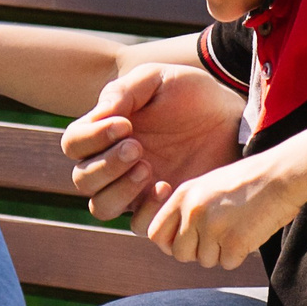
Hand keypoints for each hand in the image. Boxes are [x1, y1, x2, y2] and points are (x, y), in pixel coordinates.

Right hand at [60, 63, 242, 231]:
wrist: (232, 118)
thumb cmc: (191, 96)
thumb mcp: (157, 80)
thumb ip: (123, 91)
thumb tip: (100, 114)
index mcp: (105, 133)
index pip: (74, 144)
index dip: (91, 137)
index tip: (125, 125)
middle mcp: (113, 165)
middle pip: (82, 179)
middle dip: (106, 164)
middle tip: (137, 147)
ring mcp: (135, 190)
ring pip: (101, 207)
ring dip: (118, 190)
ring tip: (147, 168)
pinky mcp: (161, 209)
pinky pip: (138, 225)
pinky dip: (146, 211)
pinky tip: (167, 187)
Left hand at [146, 153, 297, 270]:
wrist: (281, 176)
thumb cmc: (248, 182)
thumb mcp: (208, 187)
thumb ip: (188, 211)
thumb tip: (174, 243)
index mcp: (183, 195)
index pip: (155, 233)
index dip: (169, 243)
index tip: (185, 243)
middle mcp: (193, 212)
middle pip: (180, 254)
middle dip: (197, 252)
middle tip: (218, 239)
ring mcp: (212, 228)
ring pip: (205, 261)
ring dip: (221, 253)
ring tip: (237, 228)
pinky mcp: (233, 242)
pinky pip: (227, 264)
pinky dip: (239, 255)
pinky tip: (249, 233)